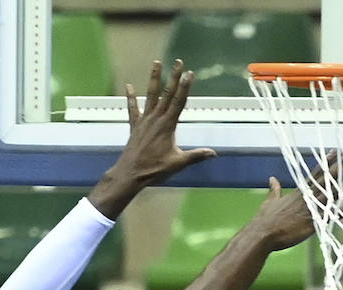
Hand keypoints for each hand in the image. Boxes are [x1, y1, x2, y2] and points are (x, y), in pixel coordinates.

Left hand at [113, 59, 216, 184]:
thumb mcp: (178, 163)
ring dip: (155, 79)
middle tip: (178, 62)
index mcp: (167, 125)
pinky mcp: (135, 125)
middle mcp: (156, 118)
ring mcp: (144, 120)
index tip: (190, 73)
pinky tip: (129, 86)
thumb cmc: (155, 169)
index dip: (185, 87)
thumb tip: (213, 153)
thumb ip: (195, 156)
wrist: (131, 173)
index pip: (179, 102)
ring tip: (157, 63)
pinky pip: (133, 108)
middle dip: (174, 77)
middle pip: (167, 94)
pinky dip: (131, 97)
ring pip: (151, 95)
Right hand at [250, 155, 342, 251]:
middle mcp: (308, 196)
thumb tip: (272, 179)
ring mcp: (312, 208)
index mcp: (299, 192)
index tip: (336, 151)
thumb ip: (274, 190)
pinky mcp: (314, 221)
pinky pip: (334, 214)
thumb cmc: (265, 220)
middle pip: (328, 177)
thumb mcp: (270, 202)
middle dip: (342, 164)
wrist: (263, 234)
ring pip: (334, 192)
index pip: (316, 173)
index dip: (326, 162)